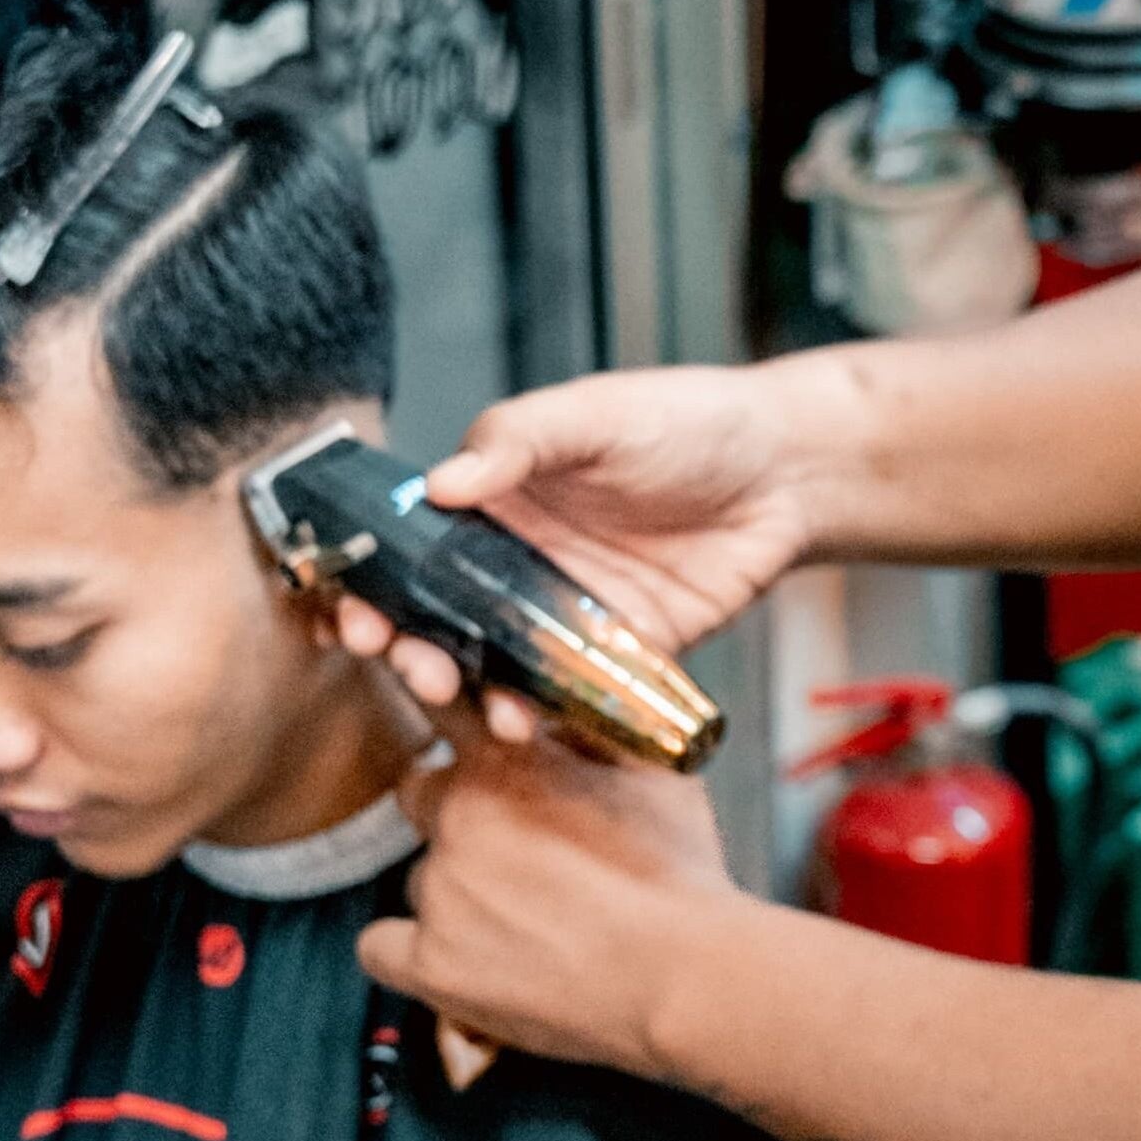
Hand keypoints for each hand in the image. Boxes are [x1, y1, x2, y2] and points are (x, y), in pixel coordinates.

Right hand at [337, 366, 815, 739]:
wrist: (788, 470)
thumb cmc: (688, 422)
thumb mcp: (596, 415)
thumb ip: (519, 442)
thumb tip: (442, 481)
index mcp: (500, 500)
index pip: (415, 547)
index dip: (376, 583)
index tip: (353, 612)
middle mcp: (522, 562)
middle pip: (445, 618)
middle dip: (415, 649)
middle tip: (410, 667)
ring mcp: (569, 611)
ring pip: (500, 664)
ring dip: (475, 692)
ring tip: (477, 706)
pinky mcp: (623, 651)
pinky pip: (571, 692)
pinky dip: (545, 714)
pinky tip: (530, 725)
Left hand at [357, 712, 745, 1081]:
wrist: (683, 975)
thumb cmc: (679, 869)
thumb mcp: (652, 769)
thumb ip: (594, 729)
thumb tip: (564, 709)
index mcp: (506, 757)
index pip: (443, 708)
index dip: (459, 729)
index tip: (474, 750)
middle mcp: (457, 814)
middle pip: (422, 795)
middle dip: (458, 814)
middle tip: (516, 849)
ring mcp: (438, 891)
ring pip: (420, 876)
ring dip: (456, 889)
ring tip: (522, 921)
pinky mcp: (428, 963)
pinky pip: (378, 947)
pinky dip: (411, 949)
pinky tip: (460, 956)